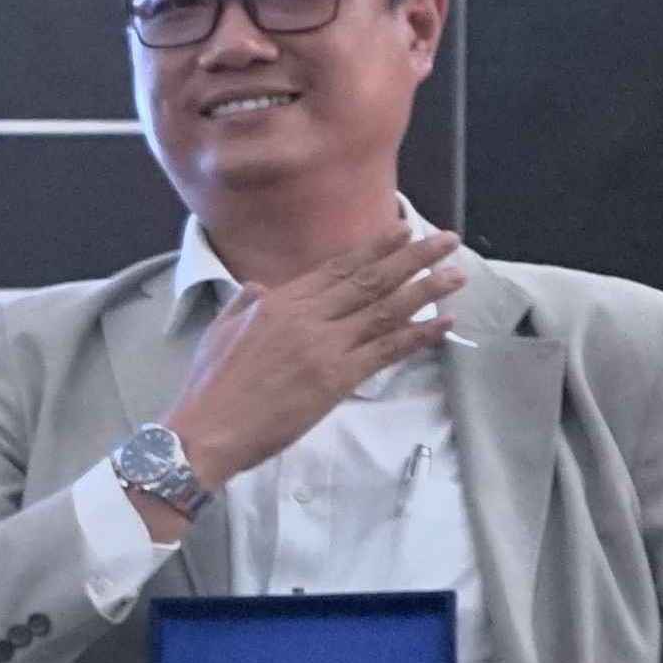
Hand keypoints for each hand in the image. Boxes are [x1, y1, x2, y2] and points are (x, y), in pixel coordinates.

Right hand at [166, 223, 466, 486]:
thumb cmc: (209, 387)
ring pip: (385, 310)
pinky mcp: (336, 378)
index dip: (375, 248)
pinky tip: (443, 324)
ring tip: (456, 274)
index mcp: (277, 302)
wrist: (206, 431)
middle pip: (370, 280)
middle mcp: (306, 316)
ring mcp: (324, 346)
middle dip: (413, 257)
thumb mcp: (220, 331)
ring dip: (426, 290)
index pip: (337, 268)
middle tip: (447, 240)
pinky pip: (386, 350)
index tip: (403, 230)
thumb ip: (245, 304)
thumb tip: (261, 287)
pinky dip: (418, 335)